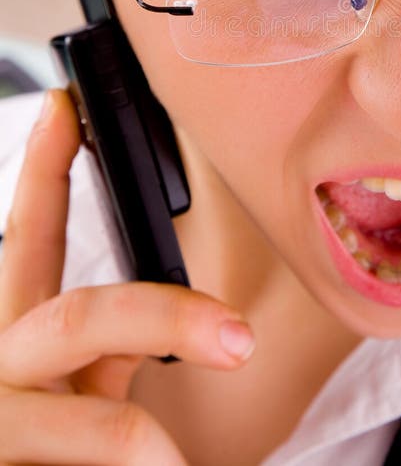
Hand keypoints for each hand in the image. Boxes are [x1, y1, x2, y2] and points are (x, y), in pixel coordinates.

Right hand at [0, 89, 254, 464]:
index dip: (44, 167)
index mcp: (22, 334)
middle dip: (164, 315)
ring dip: (136, 434)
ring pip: (85, 407)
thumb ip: (116, 351)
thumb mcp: (87, 393)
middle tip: (240, 338)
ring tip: (170, 462)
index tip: (68, 106)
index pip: (31, 236)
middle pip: (75, 314)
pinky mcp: (2, 461)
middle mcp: (1, 365)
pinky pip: (92, 456)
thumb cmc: (61, 455)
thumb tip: (207, 325)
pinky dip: (139, 463)